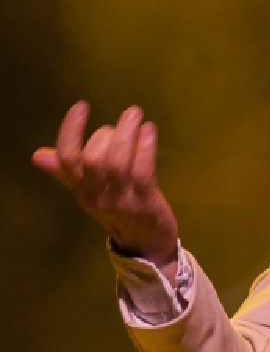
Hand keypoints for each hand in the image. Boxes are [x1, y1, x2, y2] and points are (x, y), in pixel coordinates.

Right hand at [31, 102, 179, 269]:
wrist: (146, 245)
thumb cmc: (119, 211)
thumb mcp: (89, 192)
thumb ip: (67, 173)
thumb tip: (38, 155)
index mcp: (80, 189)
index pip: (67, 159)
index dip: (69, 131)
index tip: (80, 107)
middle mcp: (97, 195)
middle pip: (92, 158)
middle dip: (108, 133)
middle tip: (126, 119)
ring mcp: (121, 200)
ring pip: (117, 163)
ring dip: (127, 133)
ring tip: (135, 115)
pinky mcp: (145, 203)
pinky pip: (142, 172)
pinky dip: (145, 148)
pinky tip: (149, 131)